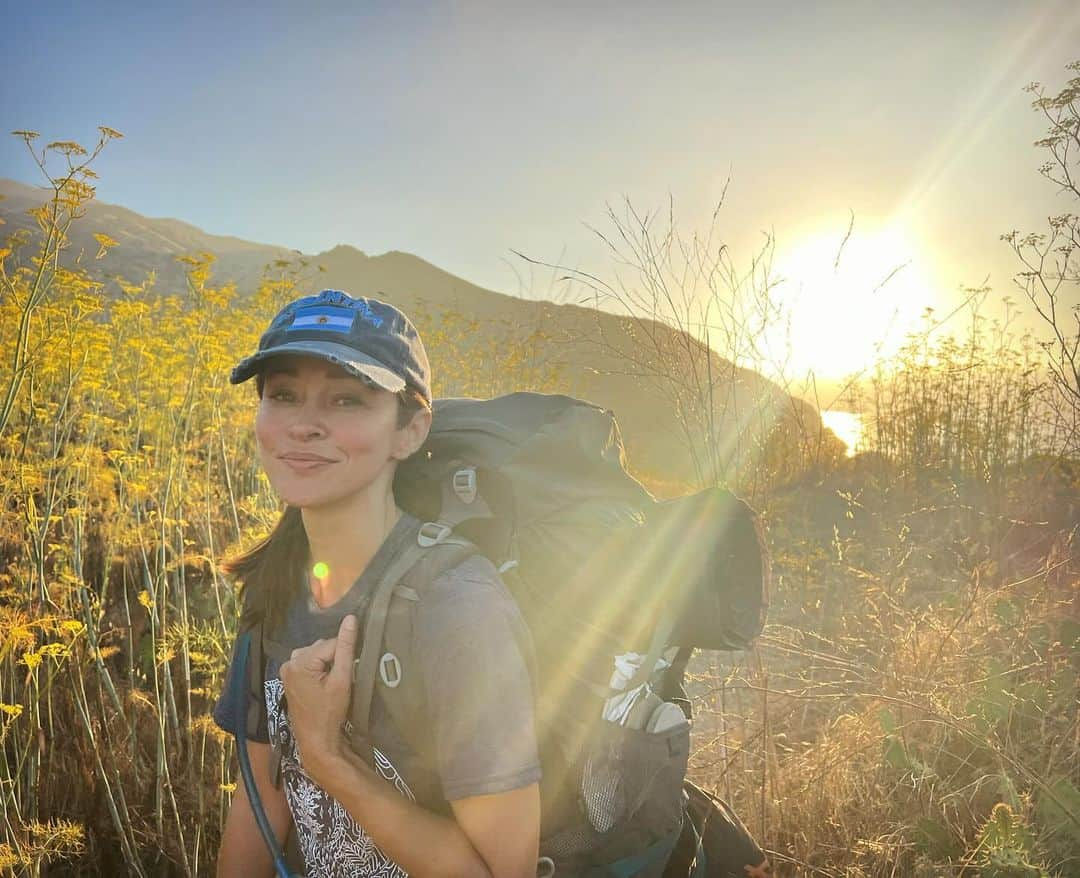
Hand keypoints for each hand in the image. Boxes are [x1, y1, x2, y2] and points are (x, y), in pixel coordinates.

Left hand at [279, 614, 357, 784]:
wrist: (316, 740)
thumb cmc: (330, 713)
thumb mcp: (341, 680)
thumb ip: (346, 648)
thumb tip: (351, 618)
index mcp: (300, 661)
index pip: (331, 643)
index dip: (344, 656)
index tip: (349, 673)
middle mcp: (289, 662)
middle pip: (322, 647)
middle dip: (334, 658)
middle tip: (341, 679)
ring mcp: (287, 670)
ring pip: (316, 654)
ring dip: (327, 663)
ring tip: (333, 682)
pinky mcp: (289, 677)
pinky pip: (308, 662)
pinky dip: (318, 668)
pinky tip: (324, 683)